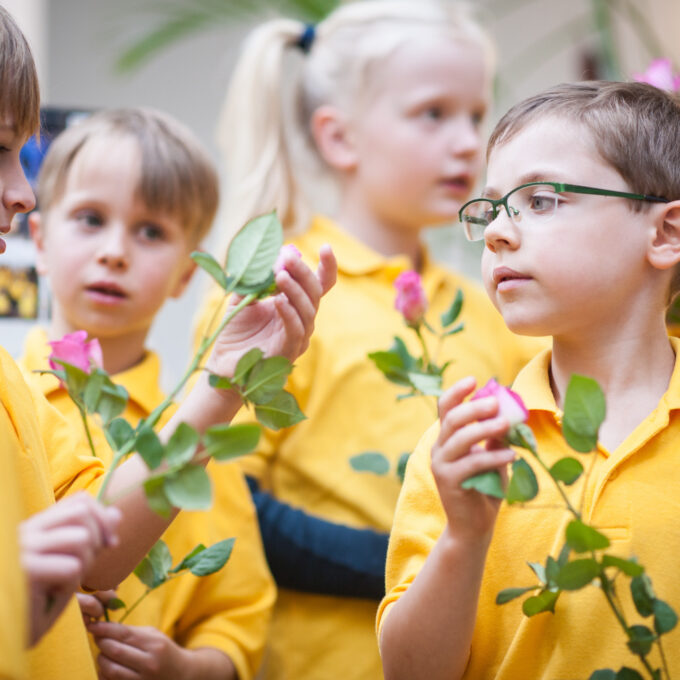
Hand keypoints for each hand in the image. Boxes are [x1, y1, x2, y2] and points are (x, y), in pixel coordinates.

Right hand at [19, 492, 120, 644]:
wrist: (6, 638)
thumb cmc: (37, 603)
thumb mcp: (67, 565)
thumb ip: (90, 539)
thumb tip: (116, 513)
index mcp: (34, 527)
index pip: (79, 501)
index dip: (102, 518)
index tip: (110, 544)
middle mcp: (25, 531)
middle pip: (82, 513)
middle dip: (97, 540)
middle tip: (84, 568)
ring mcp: (22, 549)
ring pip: (81, 539)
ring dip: (83, 566)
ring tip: (62, 584)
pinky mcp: (25, 570)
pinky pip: (72, 568)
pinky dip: (69, 587)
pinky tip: (49, 598)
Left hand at [88, 622, 233, 679]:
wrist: (181, 675)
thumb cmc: (164, 651)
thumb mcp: (154, 636)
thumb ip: (132, 632)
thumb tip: (106, 629)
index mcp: (154, 644)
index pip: (124, 634)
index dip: (105, 629)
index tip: (93, 625)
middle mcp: (149, 663)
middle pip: (115, 651)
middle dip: (101, 643)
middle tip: (97, 638)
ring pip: (110, 669)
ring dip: (101, 660)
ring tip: (102, 654)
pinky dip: (104, 674)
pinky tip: (106, 668)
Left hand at [206, 245, 335, 376]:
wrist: (224, 362)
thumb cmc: (236, 331)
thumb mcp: (244, 297)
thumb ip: (257, 278)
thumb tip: (271, 255)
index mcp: (296, 305)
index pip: (321, 285)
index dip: (327, 267)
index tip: (326, 247)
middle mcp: (302, 320)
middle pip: (314, 293)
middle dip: (303, 272)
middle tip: (288, 258)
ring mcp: (298, 337)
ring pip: (307, 310)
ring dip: (295, 290)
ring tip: (280, 275)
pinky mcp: (288, 352)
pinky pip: (295, 330)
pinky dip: (289, 313)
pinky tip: (278, 300)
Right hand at [431, 377, 514, 544]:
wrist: (474, 527)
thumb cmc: (485, 489)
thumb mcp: (492, 458)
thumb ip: (495, 438)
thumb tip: (510, 412)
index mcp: (447, 439)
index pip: (446, 408)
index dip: (457, 392)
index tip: (474, 380)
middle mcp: (439, 448)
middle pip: (452, 419)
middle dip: (476, 408)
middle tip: (497, 403)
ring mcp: (441, 465)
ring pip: (460, 438)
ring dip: (485, 428)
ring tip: (507, 424)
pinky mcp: (449, 482)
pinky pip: (472, 463)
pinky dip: (493, 457)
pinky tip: (512, 456)